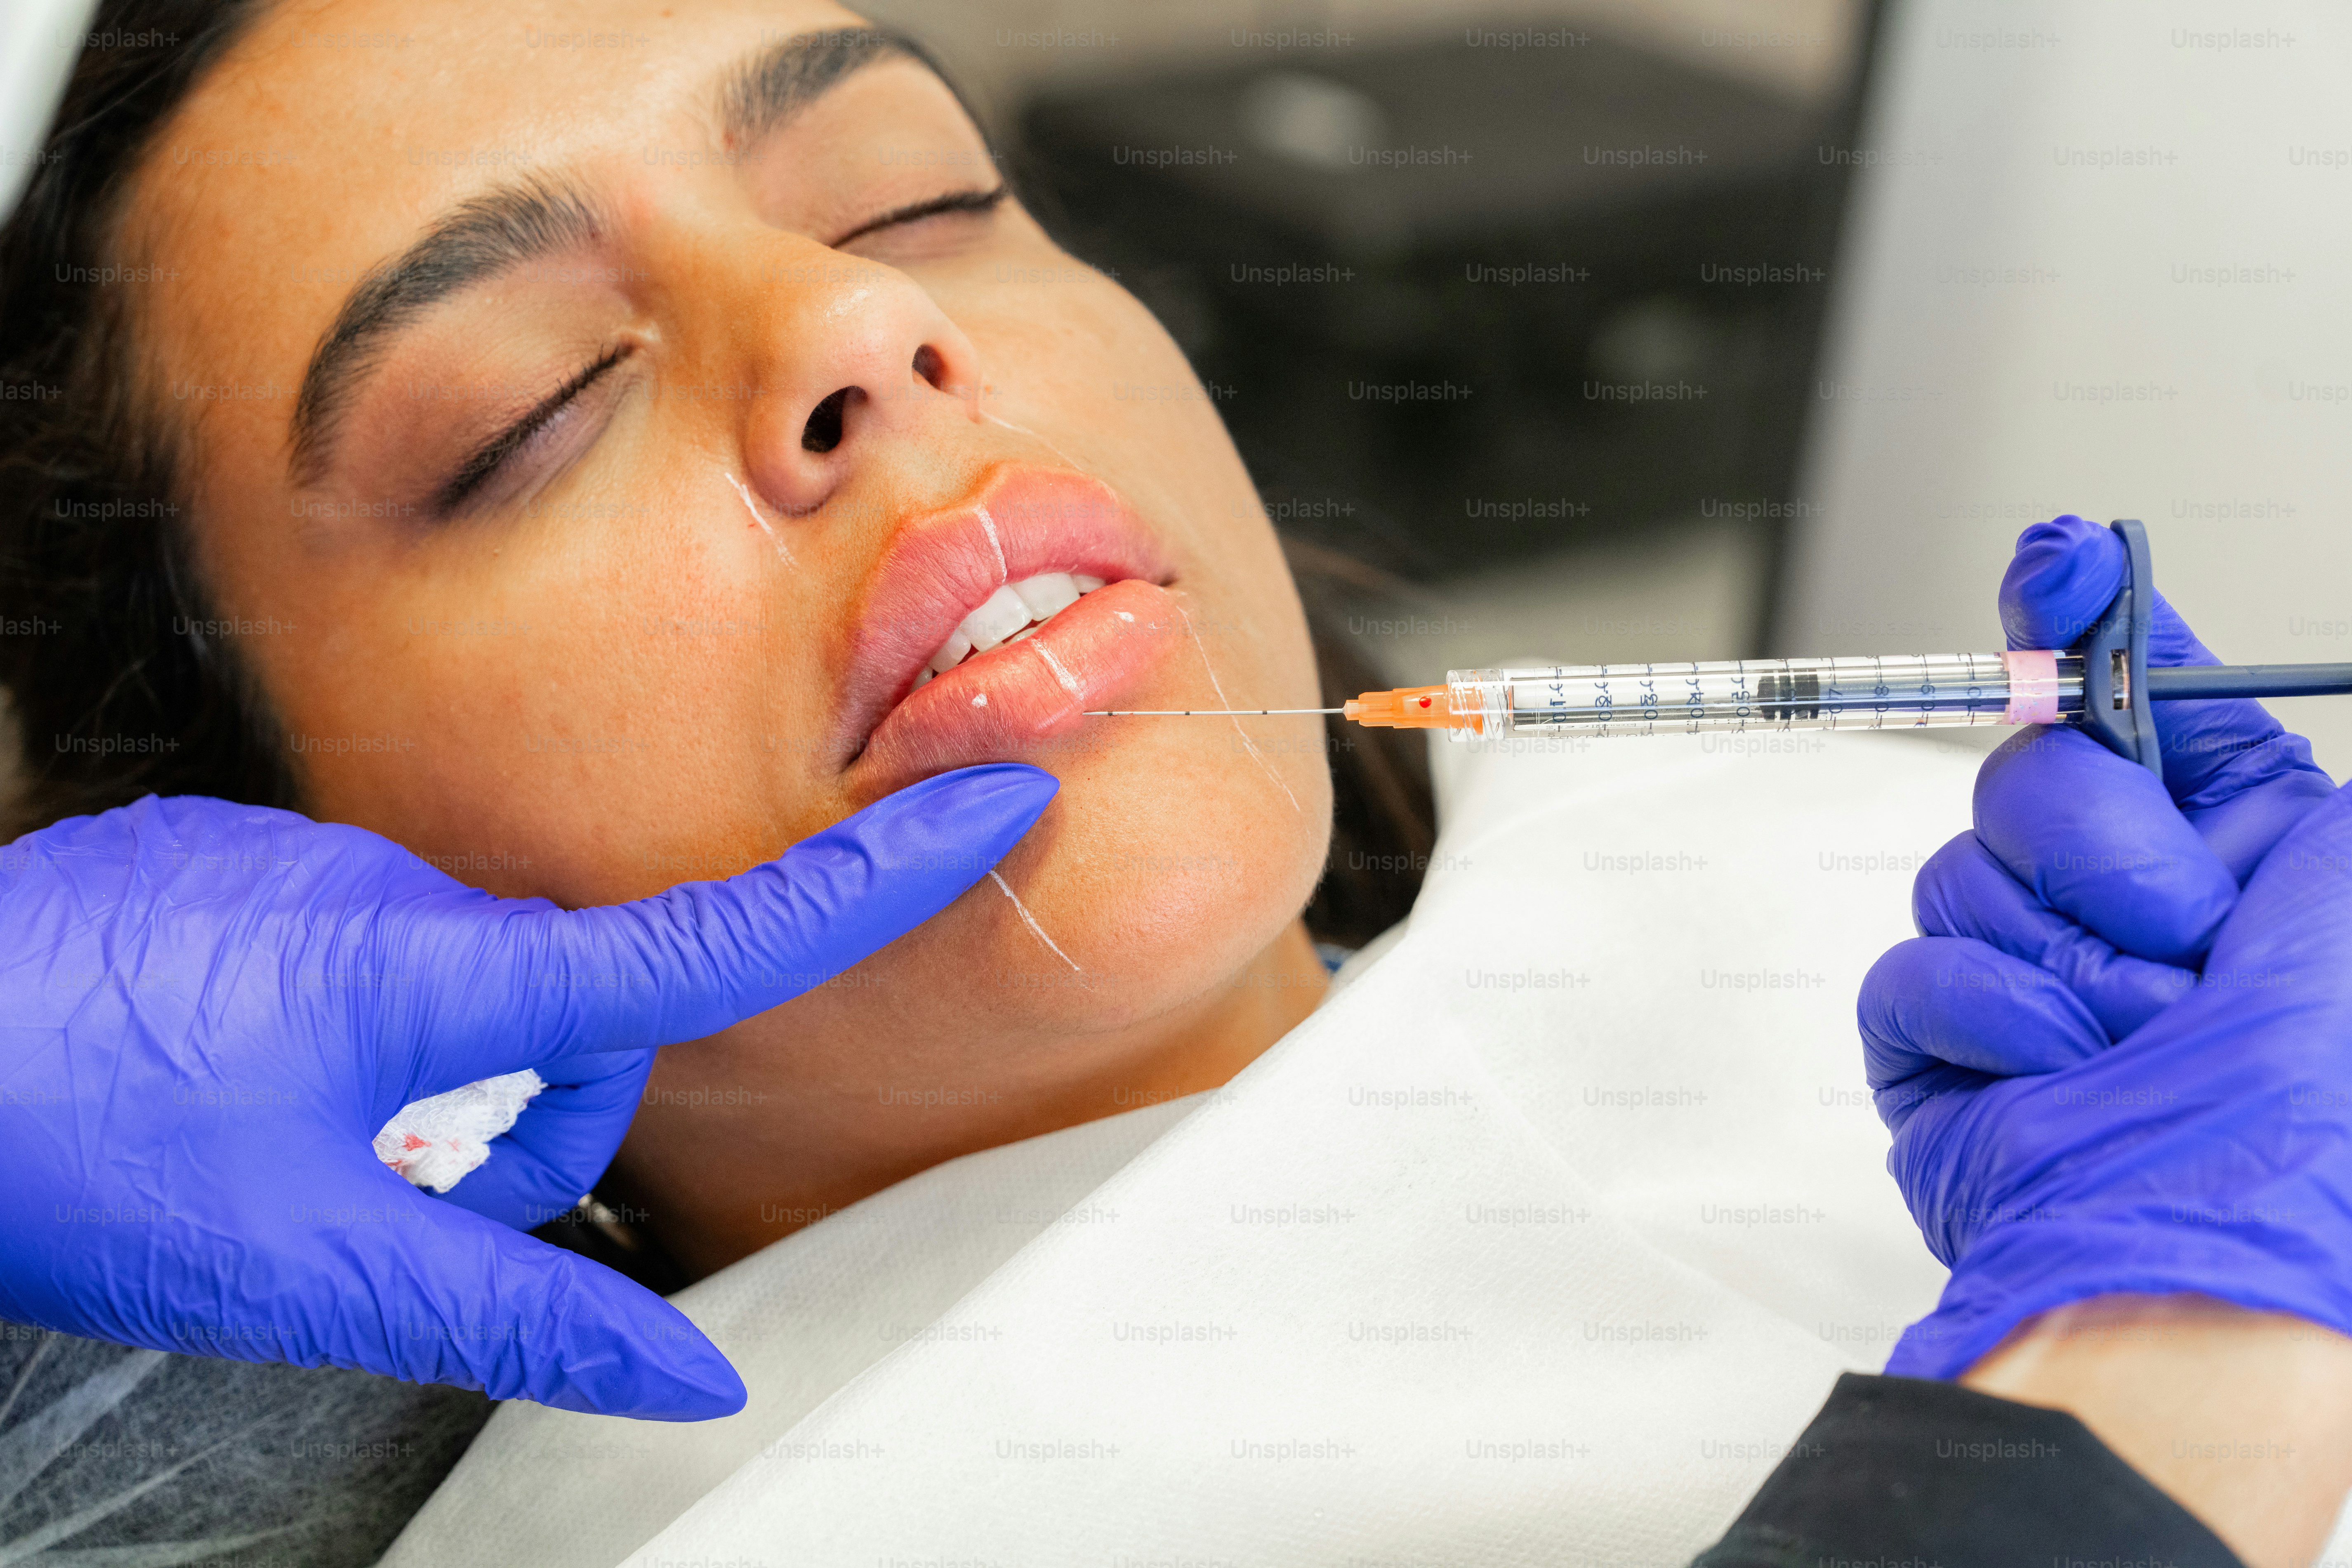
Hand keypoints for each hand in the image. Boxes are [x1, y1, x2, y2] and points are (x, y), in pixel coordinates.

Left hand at [0, 763, 1055, 1418]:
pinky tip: (232, 1092)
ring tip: (284, 1155)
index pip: (713, 933)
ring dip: (426, 1097)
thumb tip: (684, 1372)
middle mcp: (388, 889)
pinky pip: (364, 964)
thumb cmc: (59, 1145)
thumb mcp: (311, 1266)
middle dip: (523, 1128)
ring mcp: (304, 871)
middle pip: (566, 1022)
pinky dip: (346, 1044)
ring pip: (461, 1004)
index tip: (990, 800)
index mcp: (439, 970)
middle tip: (390, 1201)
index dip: (874, 874)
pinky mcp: (235, 879)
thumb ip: (515, 1311)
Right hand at [1859, 514, 2340, 1366]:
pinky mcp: (1935, 1036)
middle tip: (2180, 937)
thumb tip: (2109, 577)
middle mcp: (2121, 901)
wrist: (2191, 1254)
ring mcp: (2020, 966)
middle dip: (2100, 847)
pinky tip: (2049, 1076)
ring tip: (2125, 1041)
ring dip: (2056, 955)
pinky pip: (1911, 964)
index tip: (2058, 563)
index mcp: (2228, 849)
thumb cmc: (2301, 1107)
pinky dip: (1985, 1019)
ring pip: (1963, 866)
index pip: (2132, 696)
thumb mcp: (2329, 874)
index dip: (2083, 622)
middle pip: (2034, 773)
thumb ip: (2217, 723)